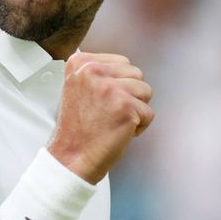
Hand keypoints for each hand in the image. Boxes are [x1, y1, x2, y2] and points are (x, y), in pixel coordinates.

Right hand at [48, 52, 152, 183]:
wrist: (70, 157)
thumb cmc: (78, 128)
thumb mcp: (78, 87)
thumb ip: (98, 73)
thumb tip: (124, 68)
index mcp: (81, 63)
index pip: (121, 62)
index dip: (117, 84)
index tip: (101, 100)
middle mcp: (94, 71)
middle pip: (136, 74)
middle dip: (129, 94)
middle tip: (108, 112)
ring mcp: (110, 88)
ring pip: (146, 91)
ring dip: (136, 109)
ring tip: (114, 120)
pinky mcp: (125, 107)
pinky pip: (149, 113)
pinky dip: (139, 127)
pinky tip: (119, 131)